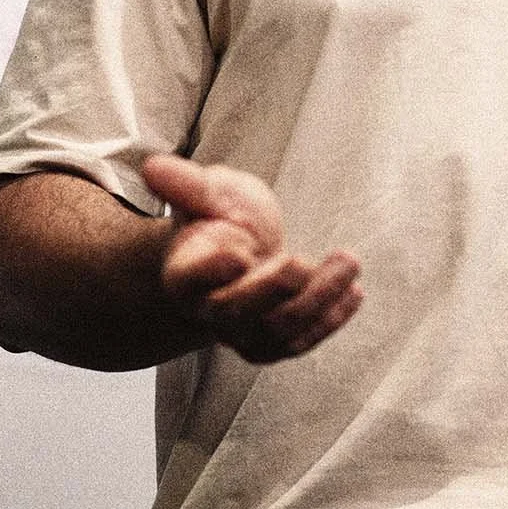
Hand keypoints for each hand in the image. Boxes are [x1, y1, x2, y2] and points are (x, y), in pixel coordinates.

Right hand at [141, 154, 362, 364]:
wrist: (236, 249)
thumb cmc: (218, 218)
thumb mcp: (207, 191)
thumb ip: (185, 183)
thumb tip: (153, 167)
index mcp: (184, 273)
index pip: (190, 279)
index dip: (211, 271)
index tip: (237, 254)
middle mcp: (209, 310)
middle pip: (235, 313)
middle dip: (271, 289)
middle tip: (298, 261)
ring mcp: (243, 332)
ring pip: (277, 331)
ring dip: (317, 301)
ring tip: (348, 262)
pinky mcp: (275, 341)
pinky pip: (302, 341)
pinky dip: (331, 319)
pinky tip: (354, 291)